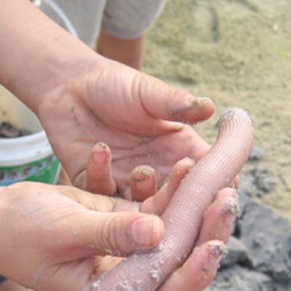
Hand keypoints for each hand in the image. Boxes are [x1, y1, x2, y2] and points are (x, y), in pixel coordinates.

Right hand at [0, 160, 235, 290]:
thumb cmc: (18, 233)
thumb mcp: (64, 231)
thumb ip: (110, 234)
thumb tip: (157, 232)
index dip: (192, 275)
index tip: (212, 245)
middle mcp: (125, 277)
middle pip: (177, 264)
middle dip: (206, 234)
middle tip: (226, 199)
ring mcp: (128, 250)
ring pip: (174, 234)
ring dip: (194, 206)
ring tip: (212, 174)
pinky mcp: (125, 223)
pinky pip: (158, 208)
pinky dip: (171, 190)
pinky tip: (184, 167)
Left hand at [37, 60, 214, 199]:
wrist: (68, 85)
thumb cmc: (115, 84)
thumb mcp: (148, 92)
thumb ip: (176, 104)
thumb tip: (210, 107)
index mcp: (178, 149)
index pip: (205, 174)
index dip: (215, 184)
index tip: (221, 189)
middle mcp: (156, 171)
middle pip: (176, 198)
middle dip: (181, 200)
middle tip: (182, 195)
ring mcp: (126, 181)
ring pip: (141, 205)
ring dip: (144, 194)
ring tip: (144, 171)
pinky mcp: (96, 184)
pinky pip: (101, 191)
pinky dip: (101, 175)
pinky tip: (101, 149)